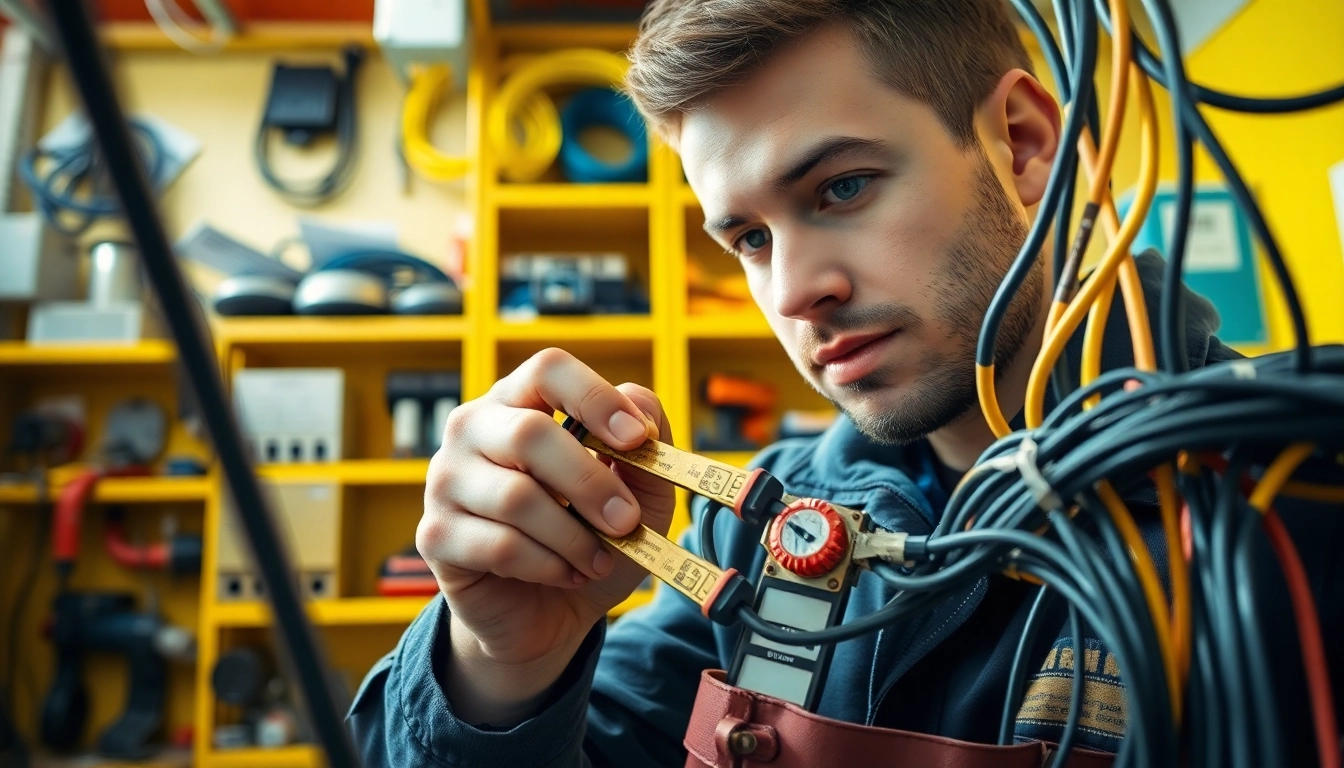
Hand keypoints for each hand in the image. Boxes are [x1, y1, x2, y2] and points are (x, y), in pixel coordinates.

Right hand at [416, 348, 674, 723]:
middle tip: (628, 522)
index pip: (548, 370)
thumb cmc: (592, 535)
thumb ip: (650, 444)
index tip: (638, 438)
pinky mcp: (435, 535)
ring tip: (599, 558)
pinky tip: (566, 573)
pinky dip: (549, 565)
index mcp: (522, 401)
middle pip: (529, 435)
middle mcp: (473, 429)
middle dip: (591, 483)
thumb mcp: (642, 491)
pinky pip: (500, 546)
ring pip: (518, 498)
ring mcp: (446, 480)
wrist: (550, 612)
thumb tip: (641, 410)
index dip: (595, 398)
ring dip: (575, 537)